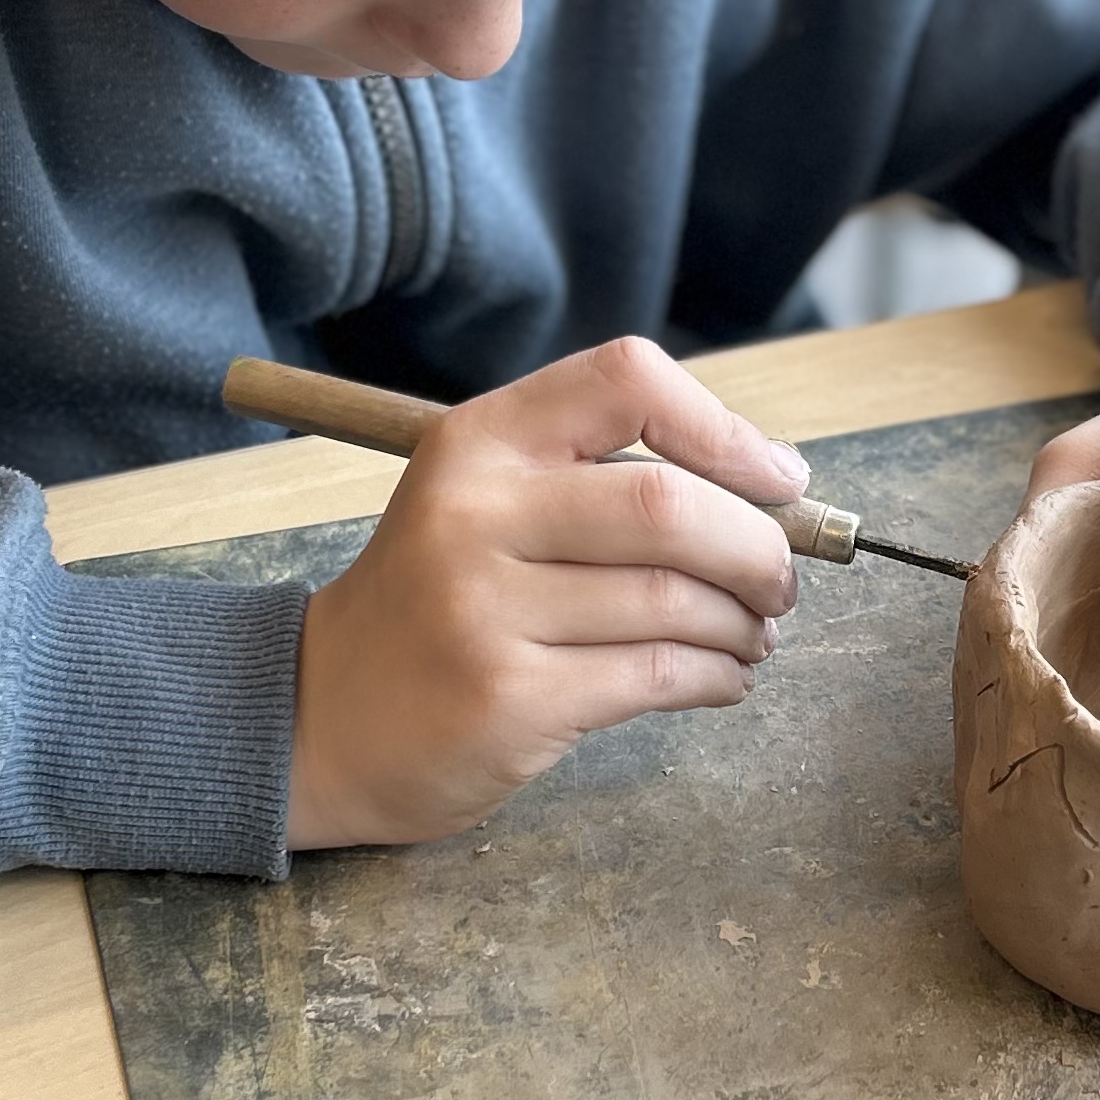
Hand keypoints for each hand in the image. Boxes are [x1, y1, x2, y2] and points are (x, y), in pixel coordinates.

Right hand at [285, 337, 807, 850]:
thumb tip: (772, 494)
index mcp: (479, 443)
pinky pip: (657, 676)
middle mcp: (475, 514)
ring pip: (675, 602)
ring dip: (743, 625)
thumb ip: (601, 482)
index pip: (628, 382)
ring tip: (750, 636)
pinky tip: (720, 678)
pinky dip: (716, 678)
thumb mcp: (486, 503)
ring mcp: (486, 609)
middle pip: (671, 506)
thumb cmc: (437, 605)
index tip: (777, 481)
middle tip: (779, 583)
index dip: (726, 429)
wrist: (321, 716)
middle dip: (759, 550)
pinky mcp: (508, 699)